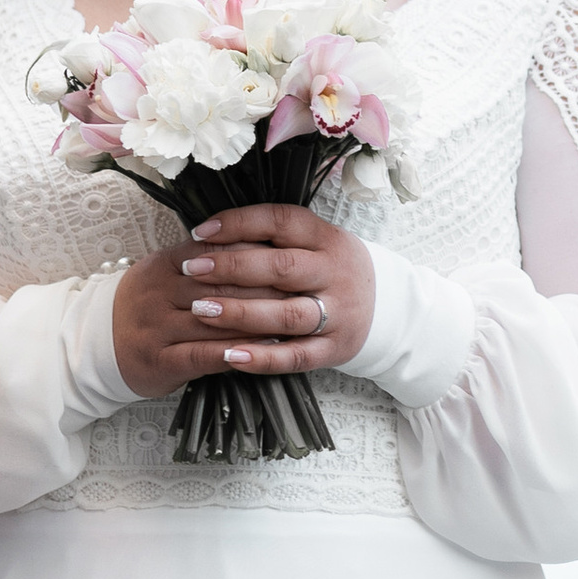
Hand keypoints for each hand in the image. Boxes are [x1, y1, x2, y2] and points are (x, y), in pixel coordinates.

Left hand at [106, 203, 376, 398]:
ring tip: (200, 310)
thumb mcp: (314, 241)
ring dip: (241, 313)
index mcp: (327, 238)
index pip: (281, 221)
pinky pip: (296, 355)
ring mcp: (338, 313)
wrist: (385, 306)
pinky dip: (263, 357)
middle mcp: (335, 273)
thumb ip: (271, 237)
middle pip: (282, 267)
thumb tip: (209, 234)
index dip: (239, 223)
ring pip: (288, 314)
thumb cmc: (329, 269)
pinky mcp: (335, 348)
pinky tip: (230, 356)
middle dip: (232, 267)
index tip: (200, 232)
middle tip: (192, 269)